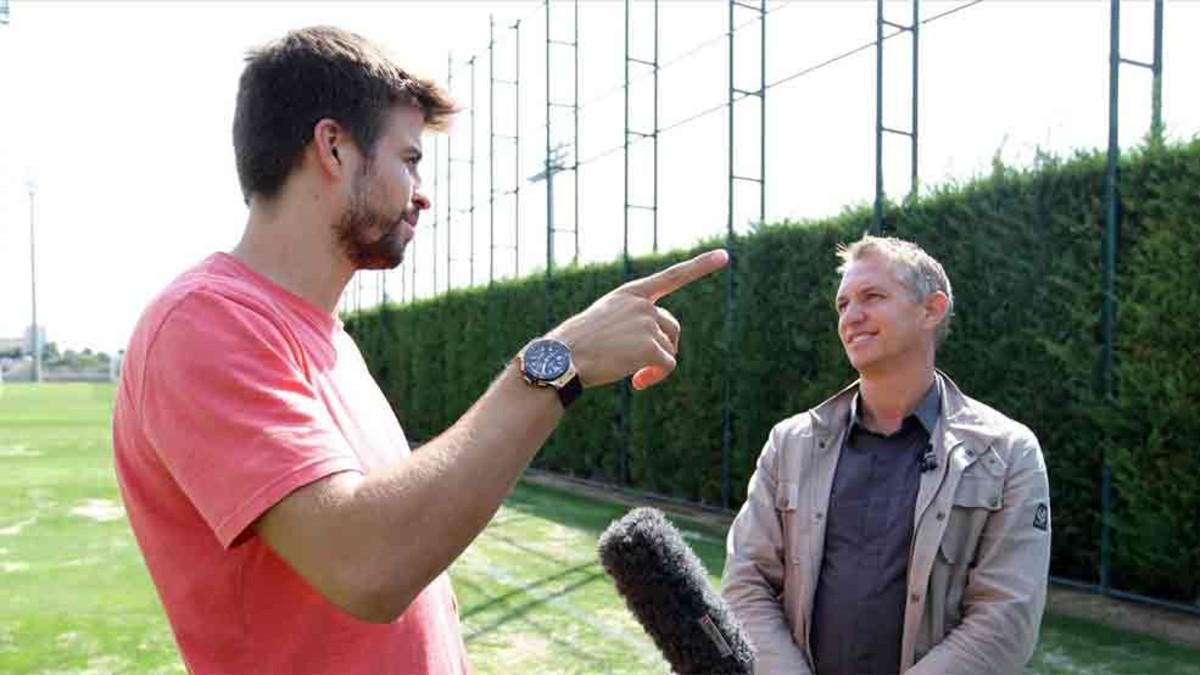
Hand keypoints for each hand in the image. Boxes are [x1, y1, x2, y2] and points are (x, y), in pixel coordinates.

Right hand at [547, 249, 728, 390]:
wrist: (561, 359)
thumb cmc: (575, 344)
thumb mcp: (603, 321)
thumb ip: (632, 322)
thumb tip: (658, 350)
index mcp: (630, 293)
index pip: (672, 276)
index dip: (700, 266)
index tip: (723, 255)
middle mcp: (642, 304)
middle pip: (671, 327)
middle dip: (662, 347)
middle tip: (641, 367)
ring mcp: (647, 324)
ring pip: (668, 349)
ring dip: (655, 365)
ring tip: (632, 375)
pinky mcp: (650, 347)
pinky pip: (667, 365)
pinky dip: (656, 377)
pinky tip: (637, 383)